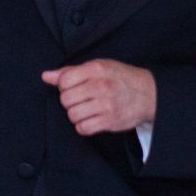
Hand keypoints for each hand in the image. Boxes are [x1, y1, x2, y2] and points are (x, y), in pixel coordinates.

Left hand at [42, 60, 156, 135]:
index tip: (74, 88)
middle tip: (82, 100)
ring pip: (72, 115)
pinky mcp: (110, 121)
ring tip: (87, 110)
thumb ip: (71, 71)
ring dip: (77, 115)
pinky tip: (92, 120)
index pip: (64, 81)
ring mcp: (106, 104)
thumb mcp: (99, 67)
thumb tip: (46, 76)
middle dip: (70, 102)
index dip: (64, 87)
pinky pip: (83, 128)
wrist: (150, 94)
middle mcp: (101, 85)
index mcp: (96, 69)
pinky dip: (84, 126)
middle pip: (66, 99)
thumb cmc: (122, 79)